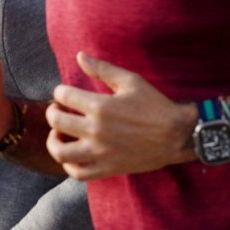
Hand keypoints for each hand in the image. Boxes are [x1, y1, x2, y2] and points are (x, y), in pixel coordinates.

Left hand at [44, 53, 195, 180]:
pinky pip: (78, 173)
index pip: (63, 95)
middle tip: (58, 110)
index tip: (65, 93)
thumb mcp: (130, 81)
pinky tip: (72, 154)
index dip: (60, 92)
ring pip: (60, 152)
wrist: (176, 135)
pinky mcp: (107, 168)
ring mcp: (100, 152)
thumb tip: (79, 56)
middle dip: (53, 112)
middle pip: (57, 121)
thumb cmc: (154, 105)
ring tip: (59, 133)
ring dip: (53, 141)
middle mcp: (96, 130)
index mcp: (100, 106)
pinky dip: (68, 166)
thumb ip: (102, 69)